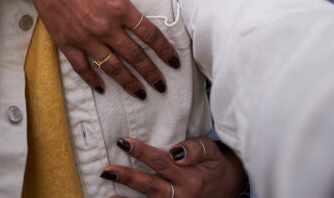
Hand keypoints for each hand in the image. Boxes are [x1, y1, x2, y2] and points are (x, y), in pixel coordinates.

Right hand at [5, 0, 179, 97]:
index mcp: (119, 7)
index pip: (149, 34)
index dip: (165, 50)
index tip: (174, 62)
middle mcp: (105, 27)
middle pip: (135, 56)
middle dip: (151, 73)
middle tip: (162, 85)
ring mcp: (86, 37)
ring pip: (112, 67)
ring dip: (128, 82)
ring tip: (140, 93)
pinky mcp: (67, 42)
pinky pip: (82, 67)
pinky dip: (92, 79)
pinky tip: (102, 88)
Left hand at [100, 135, 247, 197]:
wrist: (227, 188)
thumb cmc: (214, 165)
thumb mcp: (211, 151)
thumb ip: (195, 149)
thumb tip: (175, 151)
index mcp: (191, 177)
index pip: (162, 162)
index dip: (142, 152)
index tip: (124, 141)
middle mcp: (182, 194)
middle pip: (151, 186)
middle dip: (128, 178)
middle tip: (107, 170)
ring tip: (107, 186)